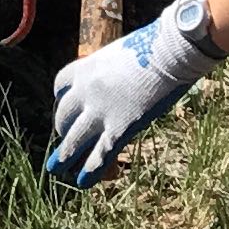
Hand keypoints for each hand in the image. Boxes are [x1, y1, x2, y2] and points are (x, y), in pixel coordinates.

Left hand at [45, 0, 222, 186]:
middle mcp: (86, 90)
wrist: (170, 51)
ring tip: (57, 169)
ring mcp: (100, 111)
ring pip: (73, 140)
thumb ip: (114, 69)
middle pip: (64, 116)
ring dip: (65, 156)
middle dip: (64, 131)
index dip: (63, 101)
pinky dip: (89, 171)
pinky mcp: (120, 129)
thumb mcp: (122, 53)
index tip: (68, 109)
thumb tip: (121, 75)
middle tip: (66, 142)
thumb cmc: (155, 45)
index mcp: (86, 67)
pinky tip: (82, 182)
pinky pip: (98, 155)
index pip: (61, 87)